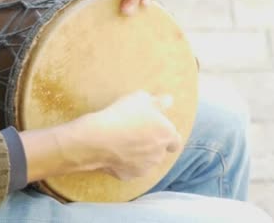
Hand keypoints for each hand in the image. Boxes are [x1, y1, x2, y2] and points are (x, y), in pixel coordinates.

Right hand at [21, 91, 181, 182]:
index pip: (175, 141)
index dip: (167, 136)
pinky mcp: (127, 176)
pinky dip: (124, 163)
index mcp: (167, 135)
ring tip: (123, 142)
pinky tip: (114, 152)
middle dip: (152, 145)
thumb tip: (168, 100)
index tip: (156, 130)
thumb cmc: (123, 114)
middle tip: (136, 133)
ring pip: (145, 162)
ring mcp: (144, 167)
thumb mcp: (141, 98)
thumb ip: (158, 101)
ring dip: (139, 155)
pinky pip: (128, 169)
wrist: (98, 138)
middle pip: (159, 152)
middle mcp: (159, 154)